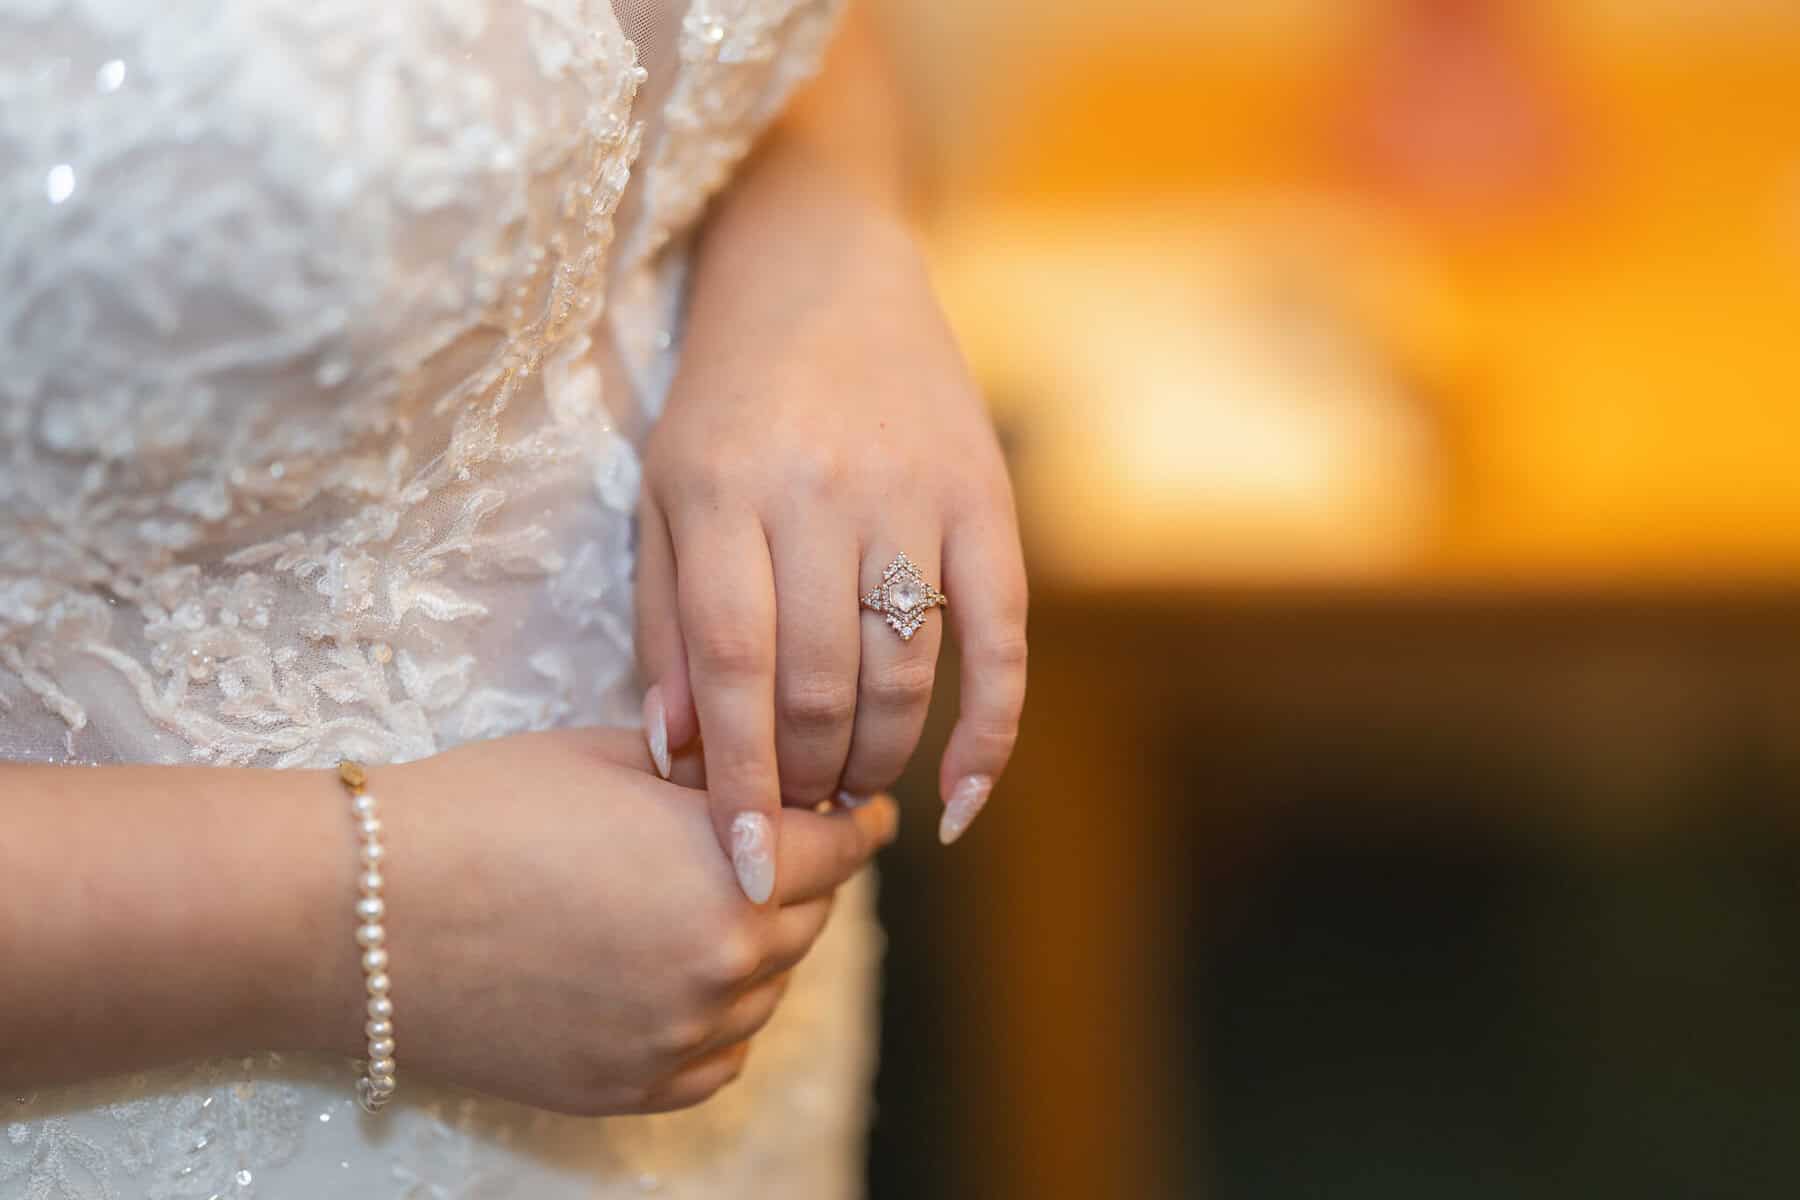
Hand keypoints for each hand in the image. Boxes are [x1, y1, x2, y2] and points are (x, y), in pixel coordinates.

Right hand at [329, 728, 896, 1115]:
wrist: (361, 910)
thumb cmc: (481, 808)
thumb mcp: (612, 759)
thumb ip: (709, 776)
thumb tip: (765, 782)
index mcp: (727, 866)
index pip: (838, 848)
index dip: (858, 824)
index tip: (869, 813)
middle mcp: (721, 961)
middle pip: (809, 919)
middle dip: (804, 877)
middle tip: (780, 845)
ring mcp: (677, 1035)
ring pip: (768, 989)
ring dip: (762, 947)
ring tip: (716, 906)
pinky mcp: (628, 1088)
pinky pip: (720, 1056)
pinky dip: (721, 1018)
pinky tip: (689, 981)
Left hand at [635, 210, 1027, 903]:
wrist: (822, 271)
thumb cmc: (726, 401)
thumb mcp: (663, 494)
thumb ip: (664, 619)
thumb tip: (680, 754)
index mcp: (722, 491)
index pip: (731, 666)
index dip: (739, 779)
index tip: (741, 868)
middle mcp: (820, 492)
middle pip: (821, 682)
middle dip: (807, 778)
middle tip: (793, 819)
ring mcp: (914, 493)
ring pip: (906, 671)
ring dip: (879, 760)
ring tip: (849, 795)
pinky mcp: (988, 496)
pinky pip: (1003, 638)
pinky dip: (990, 732)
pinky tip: (962, 801)